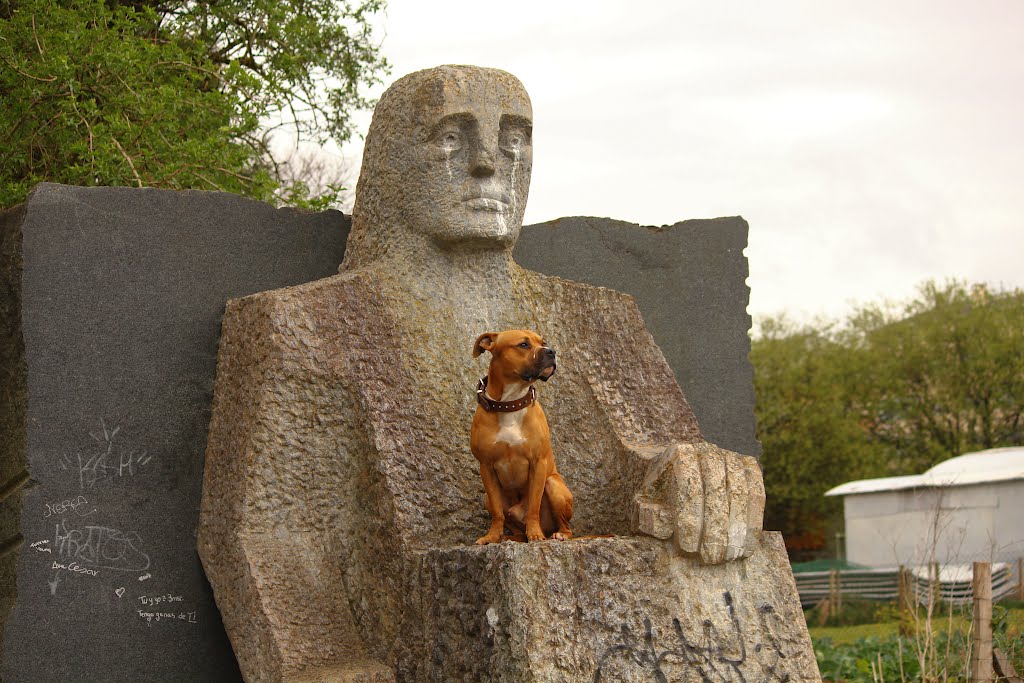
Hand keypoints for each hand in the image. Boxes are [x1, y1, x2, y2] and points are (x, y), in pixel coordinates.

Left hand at [631, 442, 764, 563]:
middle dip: (715, 529)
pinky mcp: (750, 468)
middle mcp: (709, 451)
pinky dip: (753, 523)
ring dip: (736, 529)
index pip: (689, 488)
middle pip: (716, 491)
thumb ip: (649, 514)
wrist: (681, 473)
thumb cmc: (662, 493)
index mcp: (680, 453)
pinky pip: (756, 495)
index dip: (690, 520)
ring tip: (728, 557)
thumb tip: (665, 528)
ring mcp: (732, 457)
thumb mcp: (646, 501)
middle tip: (710, 558)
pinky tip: (746, 548)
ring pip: (740, 494)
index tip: (688, 548)